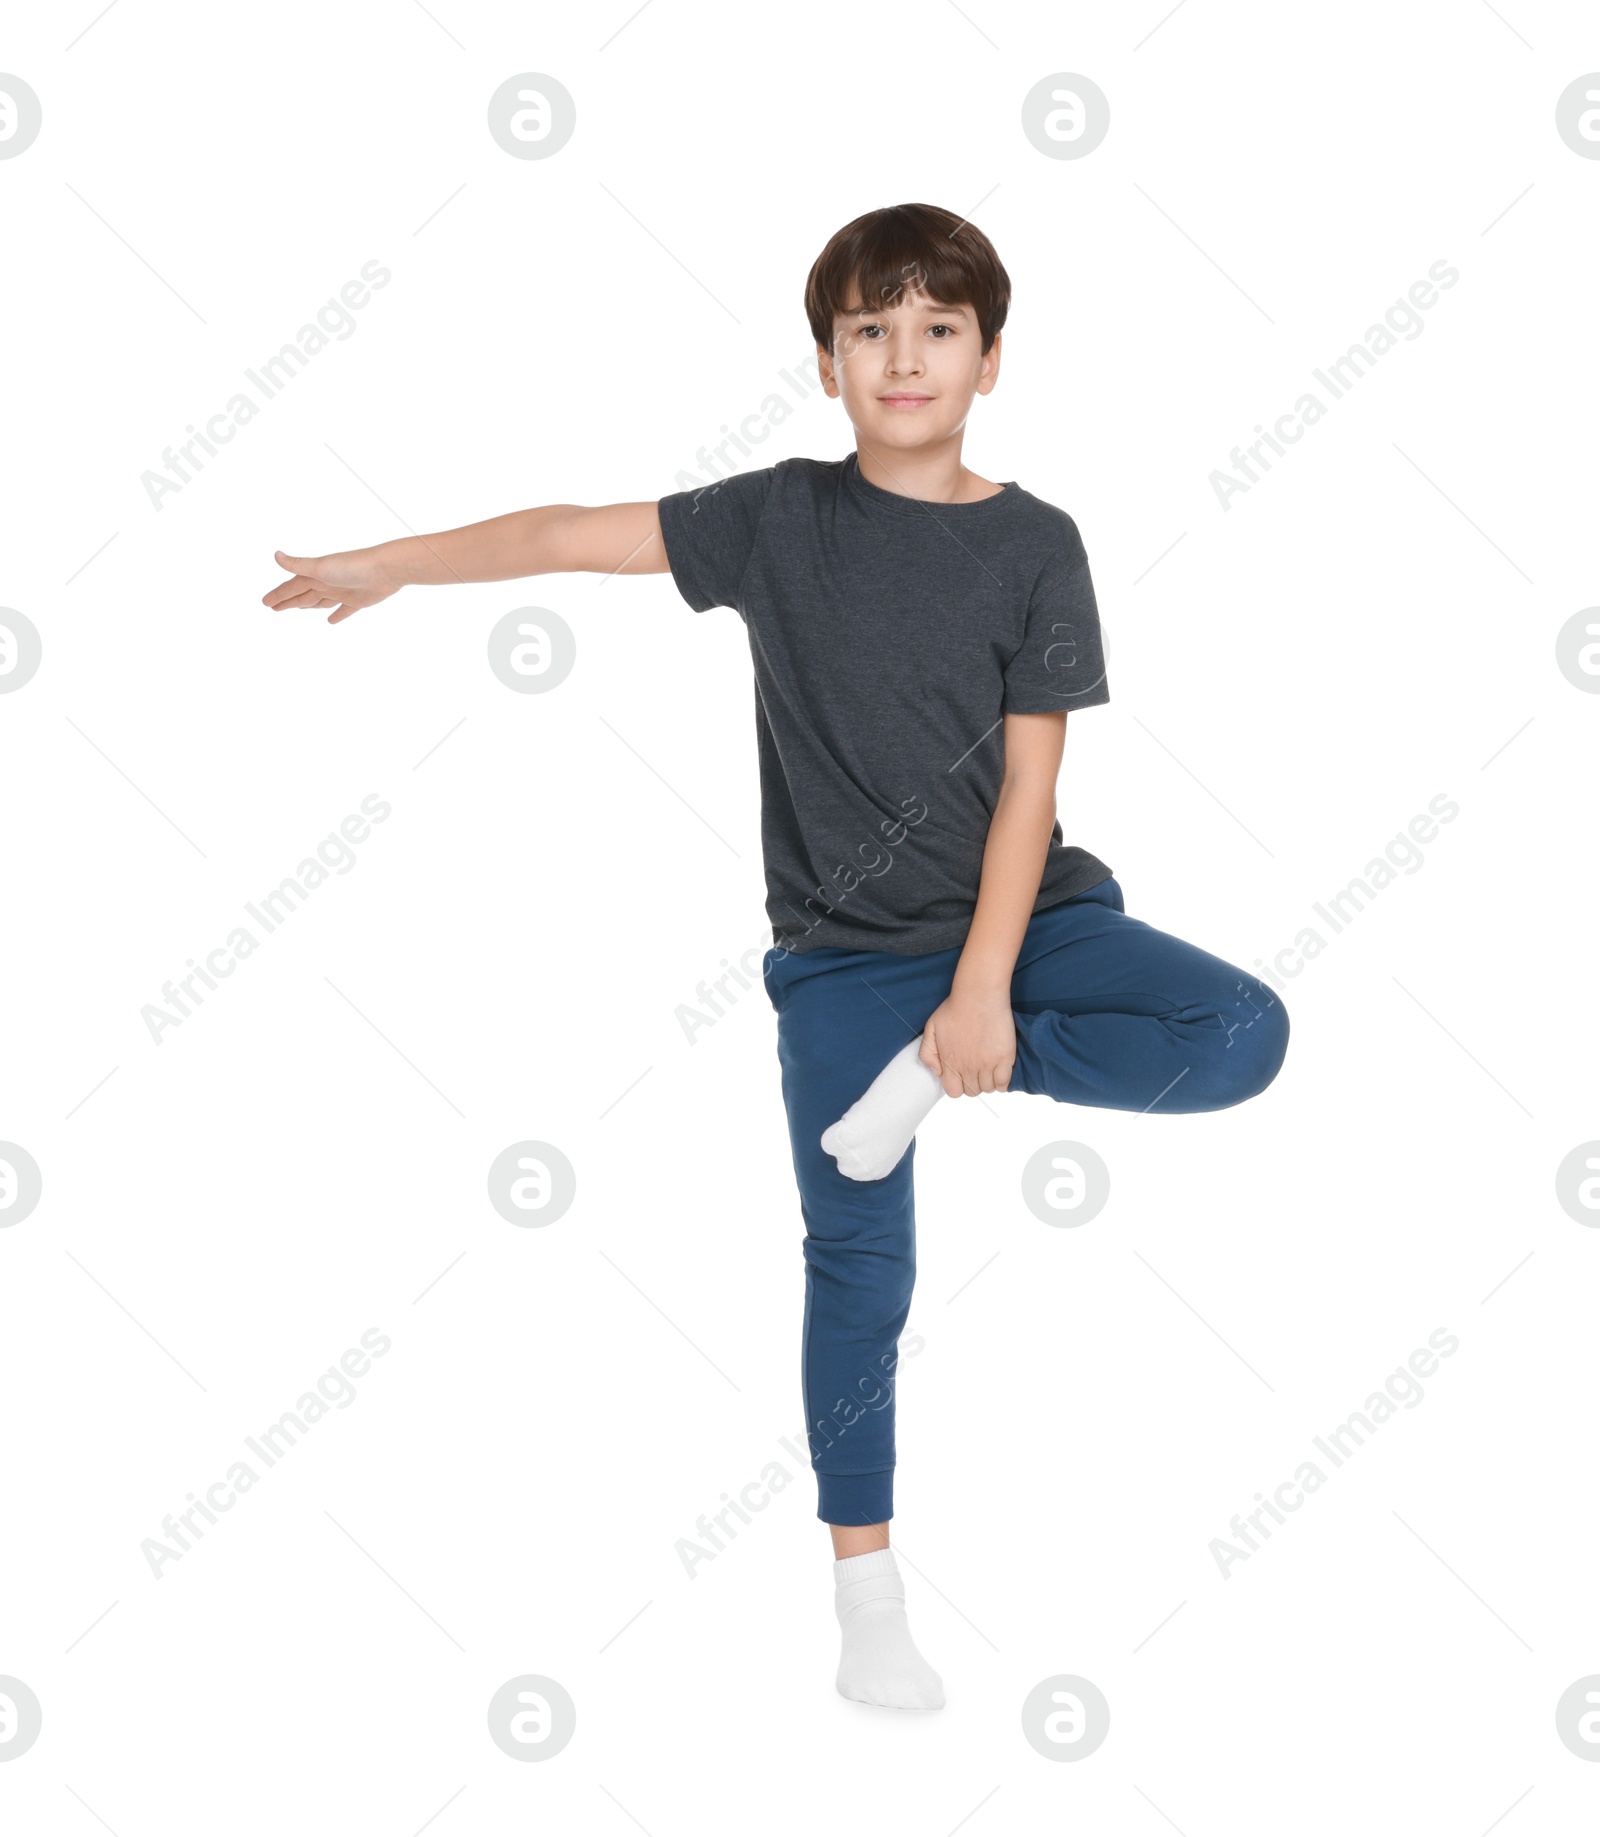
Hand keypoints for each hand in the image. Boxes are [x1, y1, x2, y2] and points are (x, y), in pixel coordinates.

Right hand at [262, 545, 407, 623]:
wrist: (385, 570)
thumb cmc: (353, 566)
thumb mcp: (321, 567)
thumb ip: (298, 565)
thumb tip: (275, 555)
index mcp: (316, 575)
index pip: (291, 587)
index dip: (278, 595)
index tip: (265, 603)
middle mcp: (327, 583)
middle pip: (303, 595)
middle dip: (288, 601)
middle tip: (274, 608)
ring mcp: (342, 592)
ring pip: (320, 601)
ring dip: (308, 605)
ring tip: (297, 609)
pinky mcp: (358, 601)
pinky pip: (343, 610)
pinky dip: (336, 615)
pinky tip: (331, 621)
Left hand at [919, 989, 1015, 1096]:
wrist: (979, 996)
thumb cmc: (955, 1008)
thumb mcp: (931, 1028)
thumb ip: (927, 1053)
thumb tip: (937, 1072)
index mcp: (950, 1062)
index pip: (953, 1091)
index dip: (957, 1085)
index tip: (961, 1075)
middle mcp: (968, 1067)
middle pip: (972, 1091)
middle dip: (973, 1083)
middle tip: (976, 1069)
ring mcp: (987, 1064)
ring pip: (988, 1088)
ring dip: (987, 1082)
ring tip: (988, 1068)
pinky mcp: (1004, 1058)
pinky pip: (1003, 1083)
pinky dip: (1002, 1082)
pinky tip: (999, 1070)